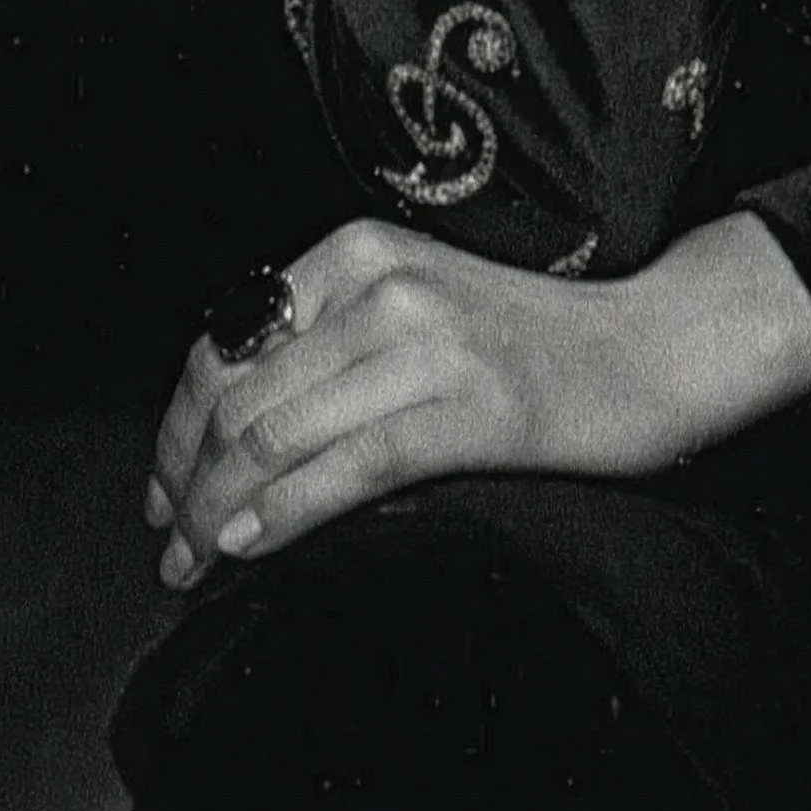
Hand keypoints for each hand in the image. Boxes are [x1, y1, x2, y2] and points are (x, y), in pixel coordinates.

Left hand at [145, 213, 810, 585]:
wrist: (649, 344)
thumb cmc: (531, 336)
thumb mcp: (413, 301)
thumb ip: (329, 339)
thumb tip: (226, 426)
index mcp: (359, 249)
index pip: (225, 341)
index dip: (174, 425)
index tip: (160, 484)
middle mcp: (382, 284)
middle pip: (236, 396)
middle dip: (182, 482)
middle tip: (165, 541)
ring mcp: (425, 343)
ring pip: (274, 438)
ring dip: (214, 513)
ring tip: (193, 561)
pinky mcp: (467, 407)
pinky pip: (343, 469)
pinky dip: (280, 516)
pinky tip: (250, 547)